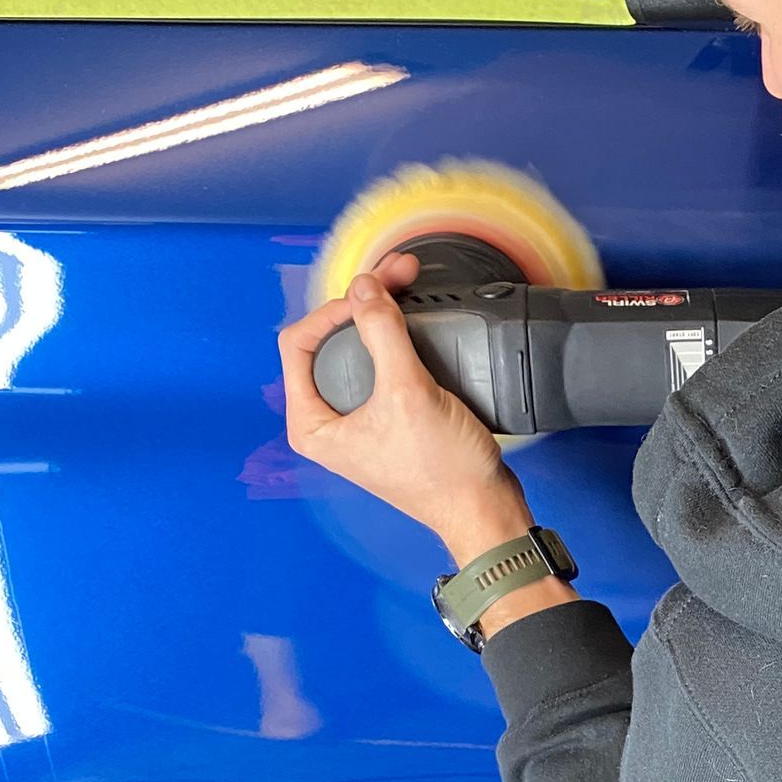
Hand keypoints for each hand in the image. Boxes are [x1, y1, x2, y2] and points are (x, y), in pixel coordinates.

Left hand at [279, 252, 532, 563]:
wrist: (483, 506)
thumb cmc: (443, 471)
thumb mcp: (408, 393)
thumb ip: (382, 333)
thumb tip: (364, 286)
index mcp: (311, 423)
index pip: (298, 342)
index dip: (333, 309)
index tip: (372, 295)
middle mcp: (326, 420)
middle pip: (327, 338)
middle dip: (362, 302)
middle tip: (398, 275)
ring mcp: (357, 417)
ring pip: (355, 346)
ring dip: (381, 312)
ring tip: (407, 284)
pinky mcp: (387, 413)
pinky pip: (380, 361)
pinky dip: (396, 334)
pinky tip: (415, 317)